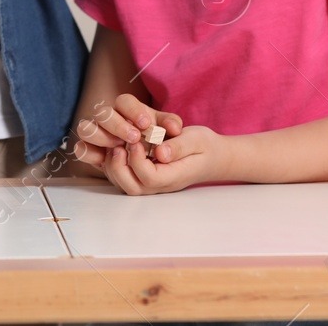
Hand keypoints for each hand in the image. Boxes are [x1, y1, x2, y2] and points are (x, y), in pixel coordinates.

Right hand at [71, 93, 183, 170]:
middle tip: (134, 137)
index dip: (133, 111)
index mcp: (127, 108)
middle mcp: (109, 119)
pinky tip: (104, 158)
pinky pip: (81, 148)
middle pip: (102, 113)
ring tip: (119, 148)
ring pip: (86, 128)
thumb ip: (171, 124)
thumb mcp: (169, 129)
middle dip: (117, 125)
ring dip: (101, 137)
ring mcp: (97, 134)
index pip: (123, 101)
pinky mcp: (92, 151)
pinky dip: (88, 152)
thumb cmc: (159, 138)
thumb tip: (173, 128)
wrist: (152, 156)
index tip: (145, 123)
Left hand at [99, 124, 224, 195]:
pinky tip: (115, 148)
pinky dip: (115, 166)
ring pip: (126, 186)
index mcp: (174, 176)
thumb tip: (160, 152)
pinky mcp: (146, 179)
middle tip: (118, 146)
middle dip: (120, 167)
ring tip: (115, 146)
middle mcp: (161, 185)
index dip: (137, 160)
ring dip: (115, 167)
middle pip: (133, 188)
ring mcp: (153, 185)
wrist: (212, 157)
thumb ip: (179, 146)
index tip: (136, 140)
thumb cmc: (205, 147)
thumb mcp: (197, 140)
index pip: (149, 177)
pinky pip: (125, 179)